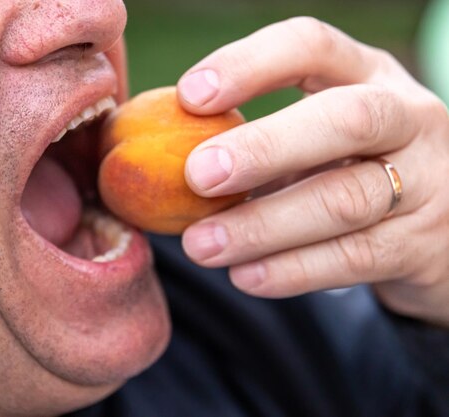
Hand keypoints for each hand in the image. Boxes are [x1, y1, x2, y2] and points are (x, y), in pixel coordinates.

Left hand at [178, 17, 448, 326]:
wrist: (439, 227)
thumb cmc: (347, 167)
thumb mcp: (314, 137)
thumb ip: (256, 141)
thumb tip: (158, 161)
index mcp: (366, 76)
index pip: (313, 47)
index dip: (251, 63)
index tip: (189, 96)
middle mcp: (407, 118)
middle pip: (344, 121)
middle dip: (265, 147)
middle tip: (196, 176)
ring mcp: (427, 182)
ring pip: (343, 200)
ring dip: (262, 226)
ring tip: (200, 245)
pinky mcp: (422, 244)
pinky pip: (354, 258)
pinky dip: (293, 269)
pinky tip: (245, 276)